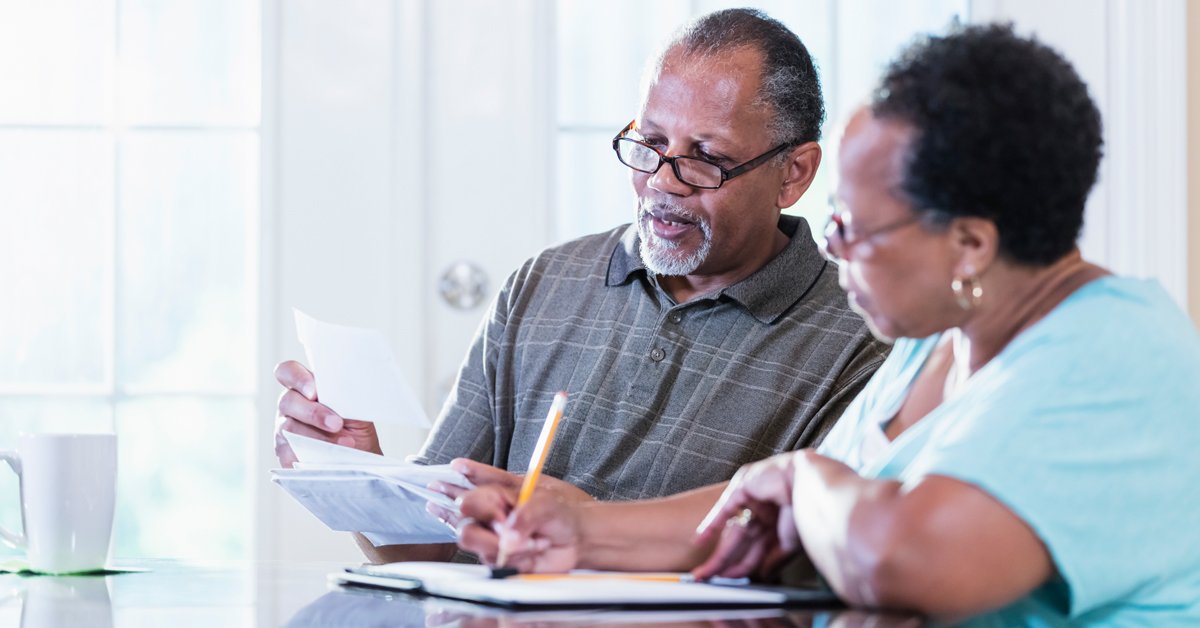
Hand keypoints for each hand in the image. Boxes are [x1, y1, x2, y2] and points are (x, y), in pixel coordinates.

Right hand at [273, 360, 381, 467]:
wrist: (360, 459)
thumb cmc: (356, 430)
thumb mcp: (357, 410)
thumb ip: (345, 397)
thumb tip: (343, 391)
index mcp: (306, 387)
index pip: (289, 372)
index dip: (298, 379)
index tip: (315, 392)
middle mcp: (291, 406)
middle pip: (288, 401)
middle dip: (314, 413)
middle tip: (337, 424)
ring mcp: (284, 429)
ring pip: (288, 428)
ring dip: (318, 437)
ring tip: (344, 444)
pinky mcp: (284, 452)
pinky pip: (288, 453)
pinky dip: (309, 455)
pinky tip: (326, 458)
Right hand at [455, 485, 583, 572]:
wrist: (577, 538)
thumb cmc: (560, 513)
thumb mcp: (547, 503)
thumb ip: (525, 514)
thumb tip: (509, 535)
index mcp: (495, 496)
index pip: (468, 501)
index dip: (481, 510)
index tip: (501, 515)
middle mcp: (489, 519)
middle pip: (466, 531)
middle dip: (492, 537)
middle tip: (513, 533)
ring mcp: (493, 542)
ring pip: (484, 552)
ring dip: (513, 548)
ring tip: (535, 540)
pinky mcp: (501, 561)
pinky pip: (500, 566)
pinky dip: (521, 560)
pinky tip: (535, 550)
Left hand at [691, 452, 803, 580]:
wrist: (811, 485)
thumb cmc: (808, 510)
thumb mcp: (791, 543)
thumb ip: (775, 558)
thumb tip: (762, 574)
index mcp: (778, 524)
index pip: (756, 550)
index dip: (742, 568)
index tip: (728, 581)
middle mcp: (765, 513)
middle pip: (741, 543)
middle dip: (724, 563)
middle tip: (705, 578)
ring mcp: (755, 500)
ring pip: (734, 533)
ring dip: (719, 553)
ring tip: (704, 571)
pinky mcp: (744, 487)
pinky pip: (725, 509)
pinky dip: (712, 525)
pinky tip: (700, 540)